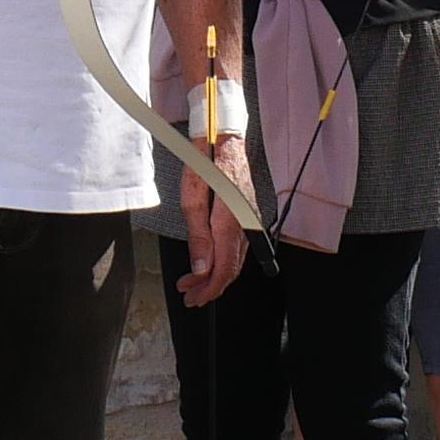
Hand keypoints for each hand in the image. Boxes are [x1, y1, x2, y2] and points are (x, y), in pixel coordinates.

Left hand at [175, 156, 248, 300]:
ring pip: (236, 261)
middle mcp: (245, 226)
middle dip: (210, 287)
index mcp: (230, 222)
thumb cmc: (206, 164)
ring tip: (194, 284)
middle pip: (232, 270)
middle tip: (190, 296)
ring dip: (216, 276)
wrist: (226, 142)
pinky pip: (239, 249)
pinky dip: (224, 262)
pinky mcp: (248, 219)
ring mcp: (249, 223)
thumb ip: (197, 237)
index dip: (209, 289)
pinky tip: (210, 264)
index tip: (194, 297)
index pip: (224, 268)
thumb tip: (200, 269)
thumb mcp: (192, 199)